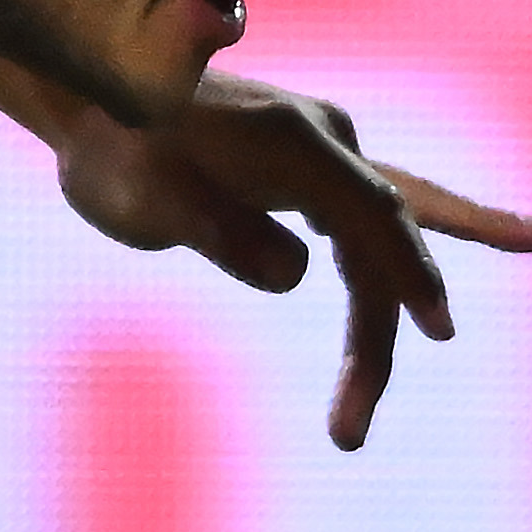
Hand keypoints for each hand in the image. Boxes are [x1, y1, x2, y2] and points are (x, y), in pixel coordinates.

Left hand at [53, 70, 531, 451]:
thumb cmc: (119, 152)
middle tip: (347, 434)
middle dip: (382, 330)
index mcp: (302, 145)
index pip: (375, 218)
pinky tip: (421, 293)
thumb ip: (222, 231)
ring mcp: (321, 155)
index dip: (408, 274)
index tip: (437, 327)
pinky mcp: (306, 172)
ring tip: (372, 403)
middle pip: (384, 241)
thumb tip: (297, 277)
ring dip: (384, 313)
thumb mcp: (155, 198)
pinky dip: (389, 266)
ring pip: (379, 239)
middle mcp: (328, 143)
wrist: (94, 97)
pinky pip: (365, 224)